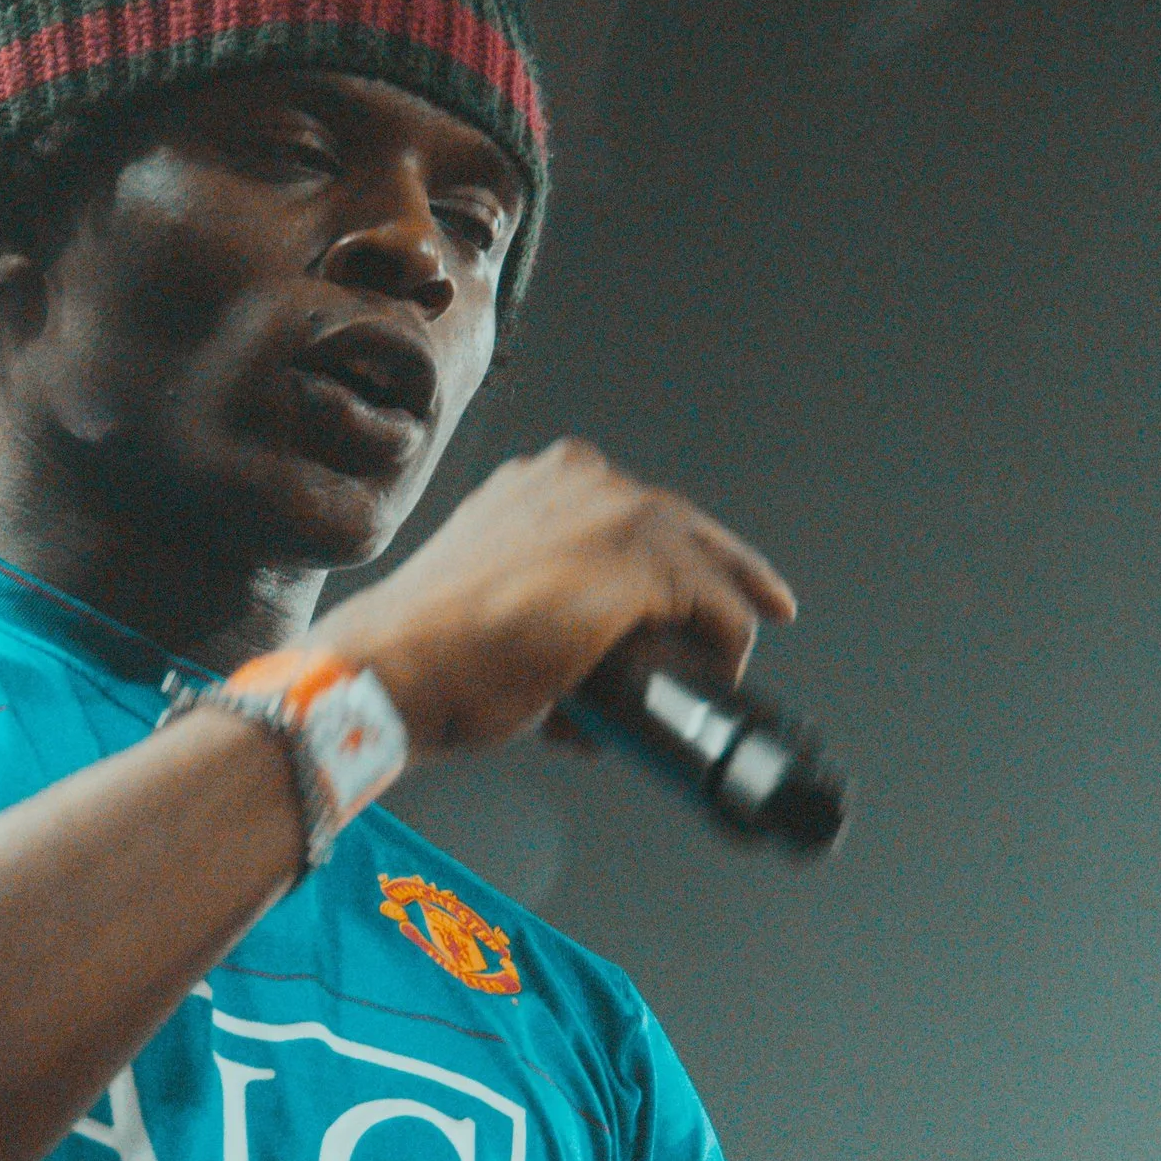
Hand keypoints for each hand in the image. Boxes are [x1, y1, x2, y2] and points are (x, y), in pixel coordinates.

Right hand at [320, 437, 794, 762]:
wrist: (398, 665)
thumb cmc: (423, 650)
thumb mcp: (489, 601)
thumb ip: (542, 609)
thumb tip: (582, 674)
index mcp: (538, 482)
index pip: (633, 511)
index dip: (674, 556)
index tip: (694, 588)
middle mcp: (581, 479)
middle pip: (685, 526)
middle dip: (727, 571)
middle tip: (763, 606)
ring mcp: (617, 513)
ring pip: (709, 565)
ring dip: (722, 622)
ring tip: (718, 670)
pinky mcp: (644, 564)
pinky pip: (721, 610)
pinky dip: (726, 650)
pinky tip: (713, 680)